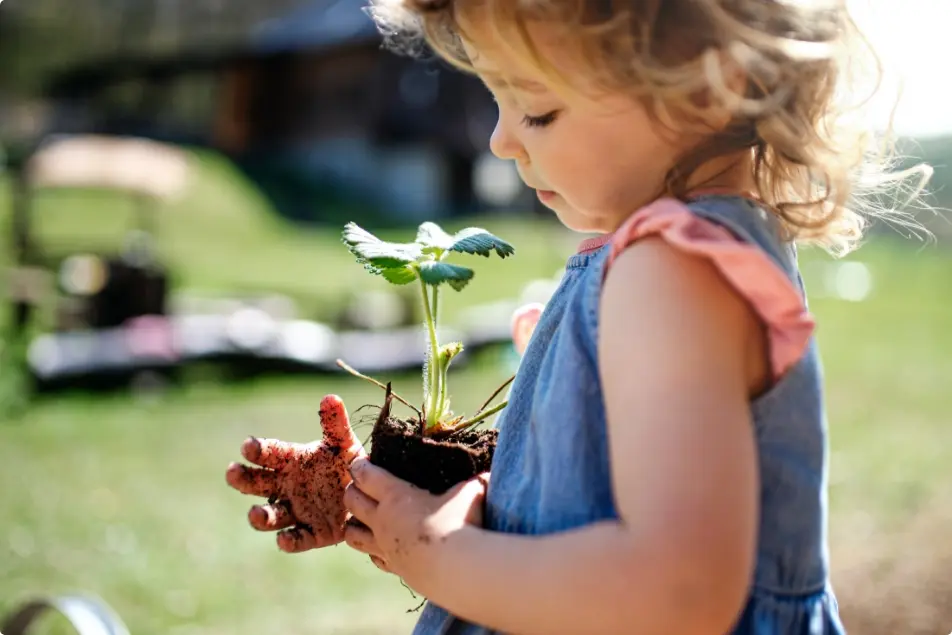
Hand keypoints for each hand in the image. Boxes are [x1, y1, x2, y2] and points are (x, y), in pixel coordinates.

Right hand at [226, 395, 365, 552]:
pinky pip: (297, 539)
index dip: (258, 449)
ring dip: (260, 516)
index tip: (248, 446)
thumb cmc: (349, 464)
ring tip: (255, 513)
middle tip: (232, 472)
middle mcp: (287, 487)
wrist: (370, 495)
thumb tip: (330, 398)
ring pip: (271, 516)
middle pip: (257, 484)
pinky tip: (284, 540)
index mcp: (292, 461)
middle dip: (243, 479)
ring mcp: (297, 511)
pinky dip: (289, 541)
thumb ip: (335, 424)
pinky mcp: (313, 534)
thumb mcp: (344, 443)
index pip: (269, 453)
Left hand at [342, 457, 487, 587]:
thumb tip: (488, 474)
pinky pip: (373, 558)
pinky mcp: (395, 568)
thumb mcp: (471, 491)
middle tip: (360, 486)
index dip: (360, 466)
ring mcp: (385, 547)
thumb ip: (474, 481)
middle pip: (351, 501)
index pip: (366, 475)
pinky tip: (383, 546)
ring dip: (353, 523)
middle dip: (351, 491)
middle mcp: (383, 520)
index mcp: (397, 495)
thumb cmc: (462, 523)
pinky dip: (372, 550)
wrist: (458, 570)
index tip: (360, 462)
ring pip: (352, 534)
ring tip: (363, 518)